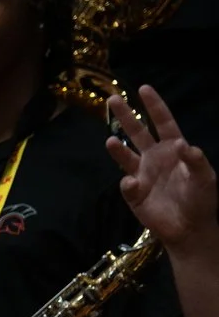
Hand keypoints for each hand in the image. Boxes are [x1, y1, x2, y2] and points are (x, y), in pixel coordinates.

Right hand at [109, 85, 217, 255]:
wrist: (190, 228)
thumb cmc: (201, 199)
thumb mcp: (206, 177)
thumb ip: (195, 160)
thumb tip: (182, 143)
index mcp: (173, 149)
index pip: (163, 123)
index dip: (154, 106)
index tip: (143, 88)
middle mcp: (155, 157)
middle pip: (138, 132)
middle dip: (126, 115)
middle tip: (113, 99)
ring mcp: (143, 175)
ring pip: (125, 156)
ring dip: (117, 148)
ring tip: (110, 140)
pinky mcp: (134, 194)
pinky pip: (127, 185)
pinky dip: (129, 183)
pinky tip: (134, 183)